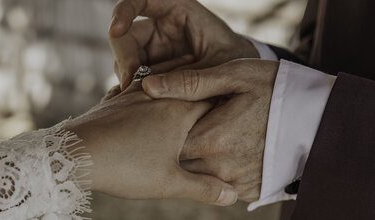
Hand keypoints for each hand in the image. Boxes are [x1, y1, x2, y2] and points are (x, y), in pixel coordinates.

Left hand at [64, 83, 237, 205]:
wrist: (74, 154)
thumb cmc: (124, 166)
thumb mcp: (169, 183)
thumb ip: (203, 188)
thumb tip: (231, 196)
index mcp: (179, 111)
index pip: (213, 100)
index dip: (226, 104)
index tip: (235, 107)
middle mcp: (160, 96)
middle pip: (191, 87)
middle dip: (205, 91)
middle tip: (218, 90)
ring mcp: (136, 94)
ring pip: (167, 83)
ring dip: (179, 85)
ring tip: (189, 83)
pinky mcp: (119, 98)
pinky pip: (144, 87)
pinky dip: (155, 88)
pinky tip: (152, 94)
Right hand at [109, 0, 258, 88]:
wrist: (242, 78)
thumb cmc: (236, 61)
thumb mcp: (221, 65)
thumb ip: (192, 76)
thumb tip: (149, 88)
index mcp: (178, 10)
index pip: (141, 1)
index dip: (123, 12)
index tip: (116, 30)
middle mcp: (161, 27)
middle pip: (126, 34)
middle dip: (124, 57)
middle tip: (128, 83)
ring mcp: (155, 48)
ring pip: (126, 58)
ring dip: (128, 77)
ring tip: (138, 97)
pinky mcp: (153, 68)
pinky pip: (134, 75)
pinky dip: (133, 88)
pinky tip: (138, 102)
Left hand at [141, 59, 278, 201]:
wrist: (319, 116)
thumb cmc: (276, 89)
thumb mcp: (234, 75)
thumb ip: (191, 83)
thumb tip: (150, 85)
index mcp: (211, 138)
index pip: (168, 140)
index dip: (164, 127)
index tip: (165, 116)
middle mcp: (220, 166)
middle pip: (181, 160)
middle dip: (176, 144)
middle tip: (183, 126)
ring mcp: (236, 182)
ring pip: (198, 174)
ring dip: (196, 157)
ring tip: (209, 135)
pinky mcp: (250, 190)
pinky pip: (220, 183)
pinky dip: (217, 168)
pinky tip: (226, 149)